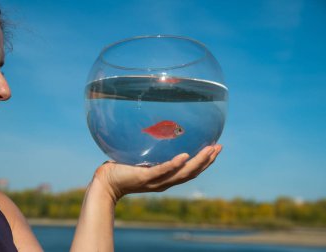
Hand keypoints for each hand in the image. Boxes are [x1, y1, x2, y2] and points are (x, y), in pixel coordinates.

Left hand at [93, 144, 221, 202]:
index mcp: (165, 177)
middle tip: (219, 147)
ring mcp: (156, 180)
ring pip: (182, 173)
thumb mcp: (140, 159)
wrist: (106, 183)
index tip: (215, 148)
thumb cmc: (121, 169)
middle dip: (207, 160)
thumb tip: (156, 130)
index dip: (204, 161)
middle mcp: (164, 181)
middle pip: (191, 172)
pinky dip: (174, 164)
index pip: (189, 170)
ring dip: (198, 162)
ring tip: (210, 150)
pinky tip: (184, 156)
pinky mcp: (145, 177)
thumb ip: (150, 150)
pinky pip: (162, 170)